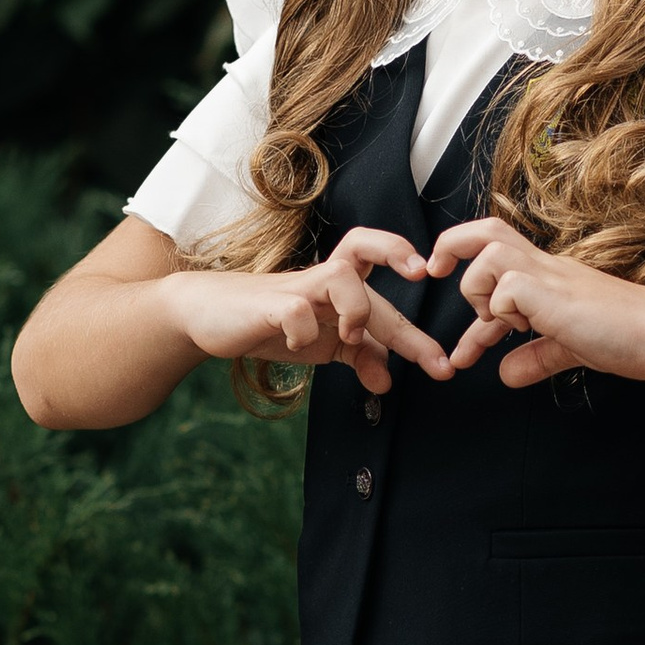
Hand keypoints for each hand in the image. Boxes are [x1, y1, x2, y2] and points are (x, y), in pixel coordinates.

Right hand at [164, 228, 453, 395]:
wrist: (207, 316)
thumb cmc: (270, 323)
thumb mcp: (323, 343)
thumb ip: (359, 356)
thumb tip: (387, 383)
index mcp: (338, 284)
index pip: (379, 266)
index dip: (406, 261)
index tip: (430, 275)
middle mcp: (321, 279)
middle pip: (372, 284)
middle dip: (409, 332)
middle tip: (438, 365)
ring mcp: (295, 290)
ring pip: (342, 276)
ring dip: (358, 311)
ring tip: (352, 340)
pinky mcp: (268, 306)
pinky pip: (297, 312)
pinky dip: (304, 333)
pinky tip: (299, 346)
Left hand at [432, 217, 644, 388]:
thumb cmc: (627, 336)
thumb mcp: (569, 348)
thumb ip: (537, 358)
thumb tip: (507, 374)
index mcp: (547, 276)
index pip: (495, 259)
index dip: (463, 283)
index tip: (456, 318)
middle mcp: (544, 268)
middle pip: (486, 230)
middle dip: (450, 245)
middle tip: (434, 272)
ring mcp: (549, 277)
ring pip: (488, 257)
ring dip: (480, 290)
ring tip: (502, 322)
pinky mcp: (554, 293)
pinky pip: (506, 288)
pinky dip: (502, 310)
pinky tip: (524, 328)